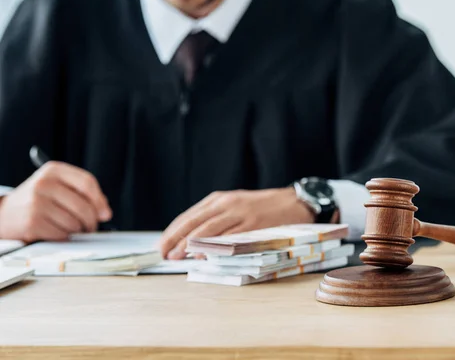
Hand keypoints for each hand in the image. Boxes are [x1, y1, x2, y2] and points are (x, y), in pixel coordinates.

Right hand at [0, 162, 111, 242]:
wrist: (3, 214)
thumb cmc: (36, 200)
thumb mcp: (56, 187)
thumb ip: (82, 193)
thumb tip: (104, 211)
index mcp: (53, 171)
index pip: (87, 182)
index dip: (100, 200)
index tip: (105, 213)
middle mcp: (44, 184)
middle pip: (84, 205)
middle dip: (91, 221)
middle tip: (90, 226)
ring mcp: (36, 202)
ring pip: (74, 222)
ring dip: (77, 230)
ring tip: (70, 227)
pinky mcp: (32, 222)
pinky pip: (62, 234)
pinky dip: (64, 236)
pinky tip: (56, 231)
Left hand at [159, 187, 314, 259]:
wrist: (294, 202)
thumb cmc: (262, 208)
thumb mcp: (235, 206)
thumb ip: (215, 220)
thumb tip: (192, 242)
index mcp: (219, 199)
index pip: (189, 216)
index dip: (172, 231)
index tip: (161, 245)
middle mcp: (227, 204)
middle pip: (195, 222)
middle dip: (176, 238)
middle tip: (163, 253)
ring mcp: (240, 214)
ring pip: (209, 229)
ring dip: (190, 244)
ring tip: (177, 256)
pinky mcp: (253, 225)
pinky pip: (229, 237)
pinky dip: (215, 246)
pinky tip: (204, 254)